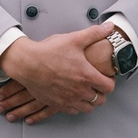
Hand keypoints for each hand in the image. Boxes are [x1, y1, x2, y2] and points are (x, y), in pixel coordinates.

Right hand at [0, 32, 117, 122]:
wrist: (27, 63)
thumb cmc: (49, 51)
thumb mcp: (74, 39)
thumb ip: (94, 33)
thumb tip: (109, 27)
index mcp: (86, 76)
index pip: (108, 87)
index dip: (110, 82)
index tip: (106, 77)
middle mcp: (79, 91)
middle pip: (100, 100)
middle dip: (101, 92)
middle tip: (97, 85)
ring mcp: (68, 99)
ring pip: (88, 108)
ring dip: (90, 101)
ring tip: (86, 92)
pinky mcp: (57, 104)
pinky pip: (73, 111)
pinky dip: (76, 106)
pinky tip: (74, 97)